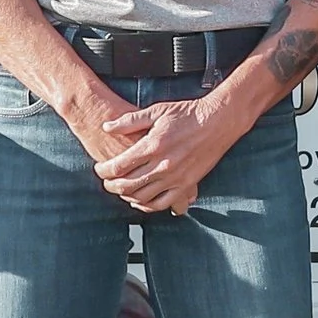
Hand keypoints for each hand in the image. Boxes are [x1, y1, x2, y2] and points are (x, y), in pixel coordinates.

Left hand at [95, 94, 247, 214]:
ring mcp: (175, 177)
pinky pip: (163, 204)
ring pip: (143, 197)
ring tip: (121, 190)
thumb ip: (129, 120)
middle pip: (128, 185)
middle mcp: (163, 164)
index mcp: (153, 145)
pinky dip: (148, 206)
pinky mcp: (187, 185)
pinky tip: (142, 201)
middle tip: (106, 182)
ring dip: (127, 197)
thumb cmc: (188, 114)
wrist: (218, 121)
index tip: (99, 169)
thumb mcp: (156, 111)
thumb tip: (107, 126)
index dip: (104, 171)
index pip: (119, 165)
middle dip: (112, 186)